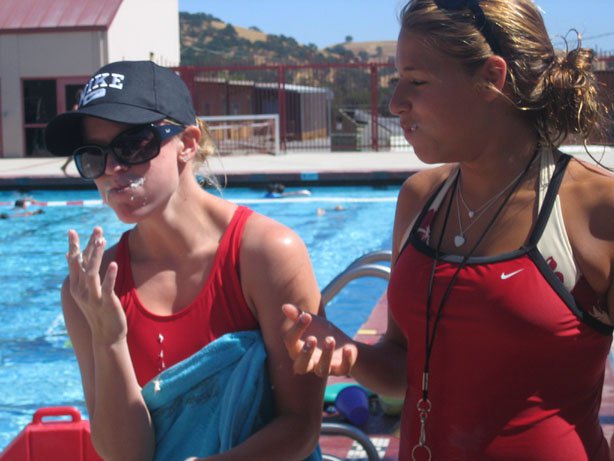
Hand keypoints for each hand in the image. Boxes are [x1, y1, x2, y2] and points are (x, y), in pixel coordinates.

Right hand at [66, 227, 126, 345]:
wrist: (106, 335)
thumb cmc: (98, 311)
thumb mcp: (85, 292)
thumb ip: (80, 273)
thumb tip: (69, 255)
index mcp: (77, 286)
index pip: (74, 262)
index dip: (74, 246)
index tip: (72, 231)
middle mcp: (81, 291)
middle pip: (83, 264)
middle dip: (88, 245)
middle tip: (96, 229)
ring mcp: (93, 297)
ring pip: (92, 272)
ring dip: (96, 255)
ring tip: (101, 240)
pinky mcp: (106, 303)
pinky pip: (106, 287)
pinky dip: (109, 275)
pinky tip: (113, 264)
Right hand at [282, 304, 357, 377]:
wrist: (343, 344)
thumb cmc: (322, 332)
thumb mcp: (312, 322)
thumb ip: (298, 315)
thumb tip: (285, 306)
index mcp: (298, 350)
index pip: (291, 343)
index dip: (296, 330)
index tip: (306, 316)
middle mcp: (309, 363)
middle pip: (301, 367)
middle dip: (306, 354)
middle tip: (312, 338)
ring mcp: (325, 368)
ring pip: (322, 370)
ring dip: (326, 355)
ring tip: (330, 339)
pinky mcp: (341, 369)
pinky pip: (343, 369)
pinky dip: (347, 360)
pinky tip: (348, 348)